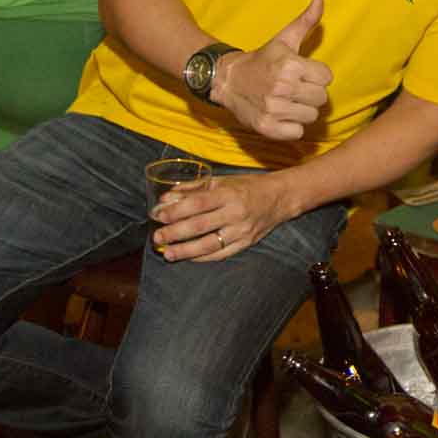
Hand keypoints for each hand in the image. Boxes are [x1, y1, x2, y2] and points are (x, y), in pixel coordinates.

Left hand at [152, 171, 293, 261]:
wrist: (280, 197)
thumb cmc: (248, 186)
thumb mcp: (222, 180)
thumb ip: (194, 188)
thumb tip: (167, 198)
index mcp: (229, 193)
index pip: (198, 204)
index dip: (176, 211)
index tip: (159, 216)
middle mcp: (236, 213)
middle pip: (200, 226)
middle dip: (175, 233)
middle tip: (157, 238)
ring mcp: (242, 230)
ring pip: (209, 244)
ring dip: (186, 250)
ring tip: (168, 253)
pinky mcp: (247, 243)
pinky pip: (221, 254)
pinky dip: (203, 257)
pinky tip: (189, 257)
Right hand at [213, 0, 331, 140]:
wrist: (227, 80)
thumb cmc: (262, 59)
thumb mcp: (284, 39)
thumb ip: (306, 21)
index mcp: (290, 65)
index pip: (327, 77)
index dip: (317, 75)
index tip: (304, 73)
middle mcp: (282, 87)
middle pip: (321, 98)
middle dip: (311, 93)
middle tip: (296, 88)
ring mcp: (274, 109)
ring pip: (311, 116)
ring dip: (302, 110)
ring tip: (288, 101)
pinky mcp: (267, 127)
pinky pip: (297, 132)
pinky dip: (291, 127)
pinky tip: (282, 115)